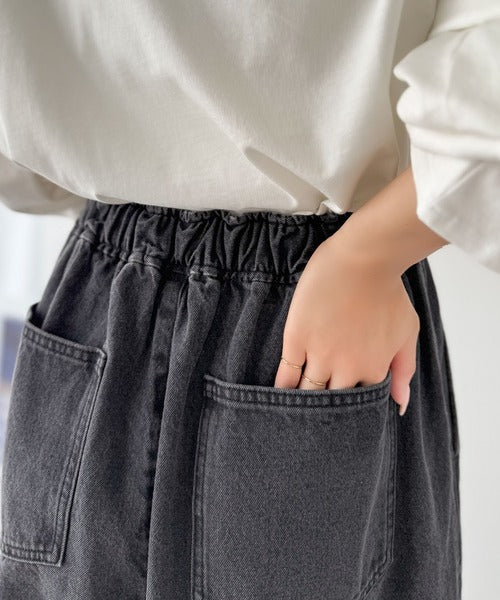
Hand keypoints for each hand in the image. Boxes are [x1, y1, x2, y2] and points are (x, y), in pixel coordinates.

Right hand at [273, 236, 418, 415]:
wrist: (363, 259)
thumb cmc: (389, 291)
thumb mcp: (407, 331)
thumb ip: (403, 370)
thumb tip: (399, 405)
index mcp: (373, 369)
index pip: (360, 402)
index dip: (351, 407)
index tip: (342, 407)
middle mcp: (346, 369)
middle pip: (331, 402)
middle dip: (325, 412)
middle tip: (316, 417)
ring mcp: (319, 354)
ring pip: (307, 392)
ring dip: (302, 403)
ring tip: (294, 413)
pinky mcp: (297, 338)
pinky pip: (286, 373)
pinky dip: (282, 388)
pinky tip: (277, 396)